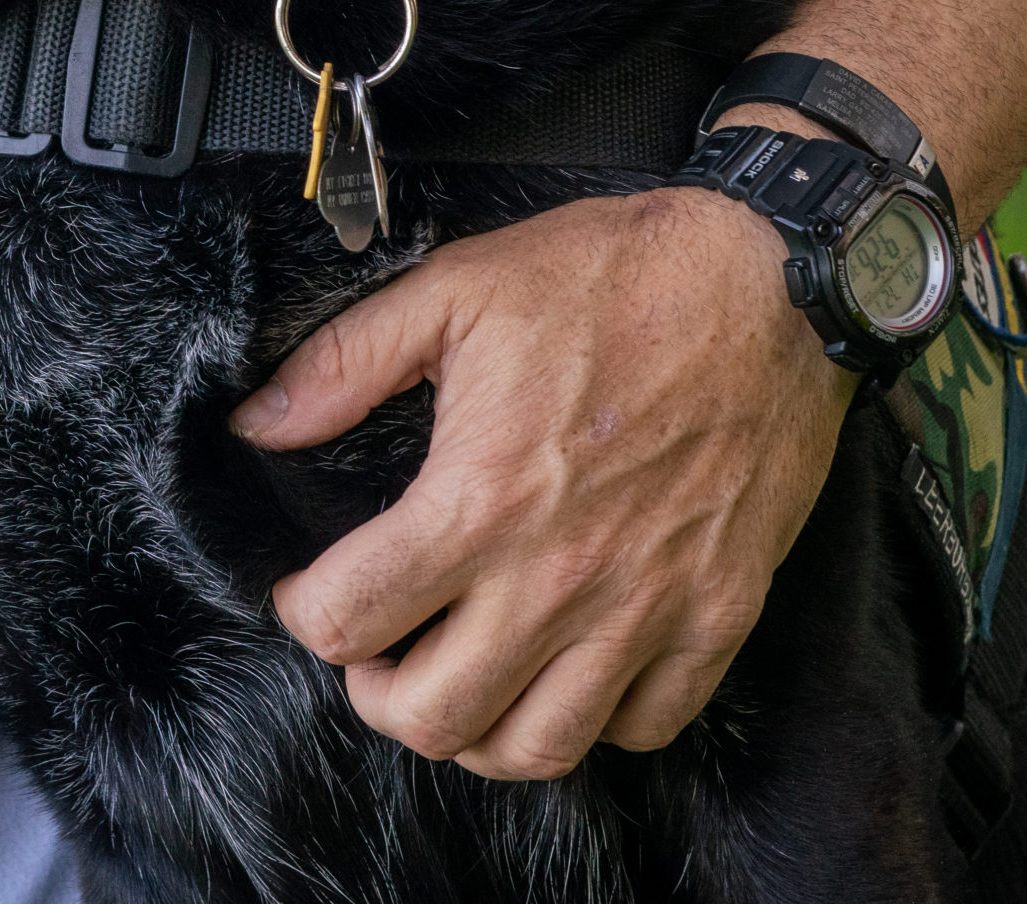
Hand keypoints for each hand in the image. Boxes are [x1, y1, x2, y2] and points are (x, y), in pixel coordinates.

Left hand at [230, 185, 855, 778]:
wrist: (769, 285)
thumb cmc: (609, 278)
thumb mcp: (453, 290)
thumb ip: (342, 363)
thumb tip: (257, 422)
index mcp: (482, 498)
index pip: (352, 617)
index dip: (304, 613)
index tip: (305, 590)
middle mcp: (561, 578)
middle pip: (435, 716)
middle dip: (376, 694)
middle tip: (371, 649)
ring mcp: (647, 611)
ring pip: (538, 749)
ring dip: (475, 731)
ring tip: (452, 674)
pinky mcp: (717, 619)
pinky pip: (643, 727)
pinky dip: (591, 723)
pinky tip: (558, 667)